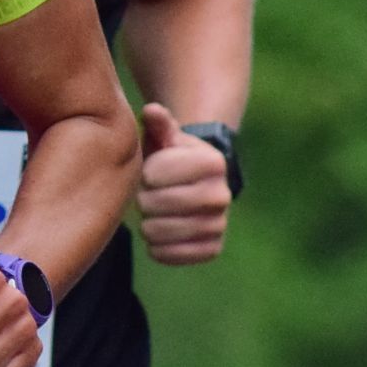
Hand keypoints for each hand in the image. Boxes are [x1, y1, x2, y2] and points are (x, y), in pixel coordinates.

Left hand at [137, 104, 230, 264]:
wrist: (196, 187)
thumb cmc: (172, 158)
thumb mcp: (166, 137)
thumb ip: (158, 123)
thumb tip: (151, 111)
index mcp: (213, 162)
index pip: (154, 174)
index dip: (145, 173)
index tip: (153, 171)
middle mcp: (223, 194)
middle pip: (155, 203)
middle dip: (144, 198)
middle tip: (150, 194)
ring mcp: (219, 224)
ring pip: (158, 231)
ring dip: (147, 222)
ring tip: (155, 212)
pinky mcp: (212, 249)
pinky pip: (168, 254)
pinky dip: (156, 246)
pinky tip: (161, 233)